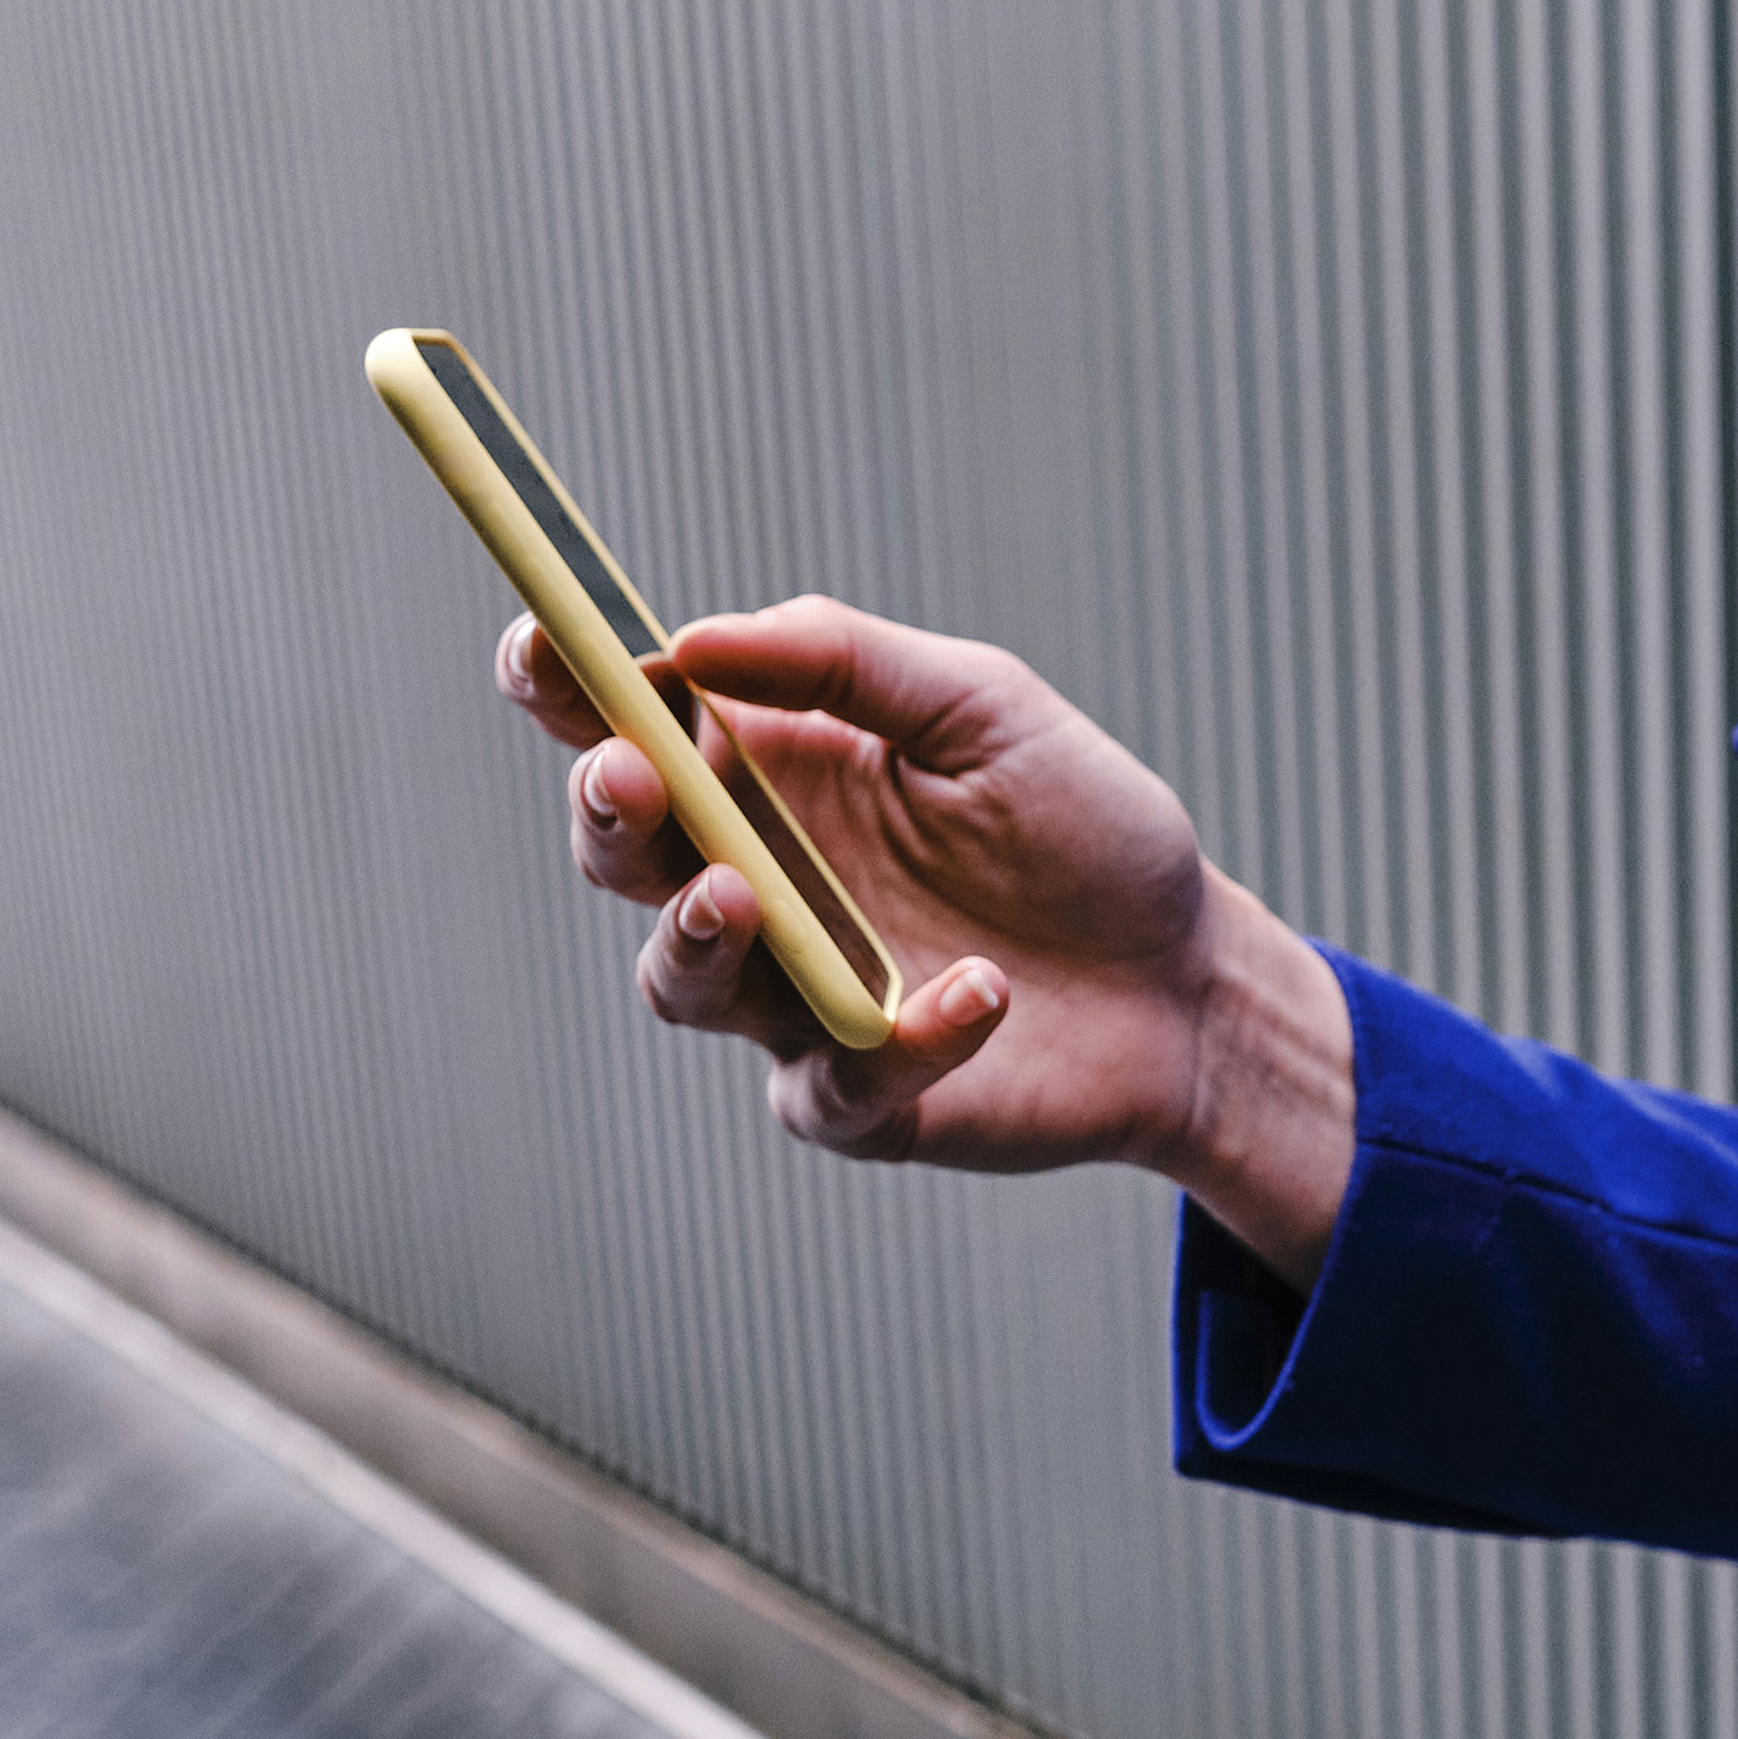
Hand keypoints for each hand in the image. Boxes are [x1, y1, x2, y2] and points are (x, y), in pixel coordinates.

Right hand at [498, 596, 1350, 1279]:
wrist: (1191, 977)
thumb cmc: (1082, 831)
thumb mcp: (982, 706)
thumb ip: (843, 661)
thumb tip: (690, 640)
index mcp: (766, 773)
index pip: (622, 723)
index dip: (561, 686)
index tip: (546, 647)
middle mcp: (757, 884)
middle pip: (623, 854)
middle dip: (608, 813)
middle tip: (632, 776)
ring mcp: (795, 997)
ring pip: (683, 983)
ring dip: (698, 938)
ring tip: (745, 895)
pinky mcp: (864, 1098)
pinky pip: (834, 1087)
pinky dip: (899, 1044)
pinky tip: (978, 996)